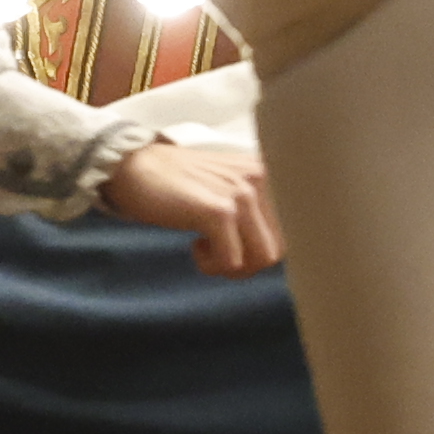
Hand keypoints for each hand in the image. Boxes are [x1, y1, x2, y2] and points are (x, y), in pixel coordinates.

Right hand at [104, 140, 282, 276]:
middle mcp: (263, 178)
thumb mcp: (232, 186)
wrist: (134, 167)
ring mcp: (243, 194)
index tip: (242, 247)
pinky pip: (231, 261)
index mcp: (271, 172)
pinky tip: (196, 246)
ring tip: (209, 250)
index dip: (269, 247)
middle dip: (251, 263)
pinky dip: (212, 264)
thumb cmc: (182, 185)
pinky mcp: (219, 211)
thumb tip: (280, 248)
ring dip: (234, 266)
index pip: (299, 226)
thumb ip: (261, 208)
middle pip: (283, 247)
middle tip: (222, 254)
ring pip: (263, 258)